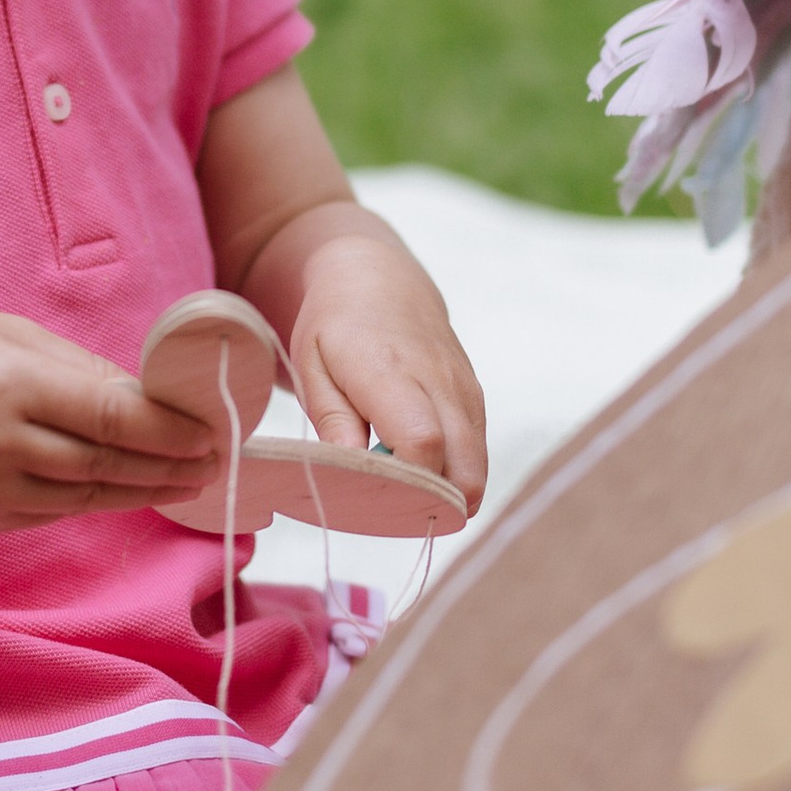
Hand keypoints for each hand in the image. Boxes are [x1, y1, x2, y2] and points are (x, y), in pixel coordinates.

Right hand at [0, 306, 222, 532]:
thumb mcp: (11, 334)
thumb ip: (81, 370)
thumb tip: (151, 397)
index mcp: (8, 387)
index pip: (113, 418)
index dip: (171, 430)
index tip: (211, 430)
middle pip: (107, 464)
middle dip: (169, 465)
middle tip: (216, 460)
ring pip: (86, 495)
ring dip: (142, 488)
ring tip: (187, 479)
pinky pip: (53, 510)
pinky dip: (92, 496)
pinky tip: (125, 485)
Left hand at [287, 233, 488, 511]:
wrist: (379, 278)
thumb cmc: (334, 327)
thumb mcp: (313, 368)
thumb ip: (333, 422)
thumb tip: (355, 474)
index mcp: (390, 372)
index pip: (421, 443)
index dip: (408, 486)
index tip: (381, 503)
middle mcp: (439, 382)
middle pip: (463, 467)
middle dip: (435, 505)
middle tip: (395, 513)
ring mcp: (463, 389)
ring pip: (477, 465)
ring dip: (449, 493)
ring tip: (404, 493)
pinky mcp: (474, 397)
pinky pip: (478, 450)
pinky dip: (458, 472)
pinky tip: (421, 470)